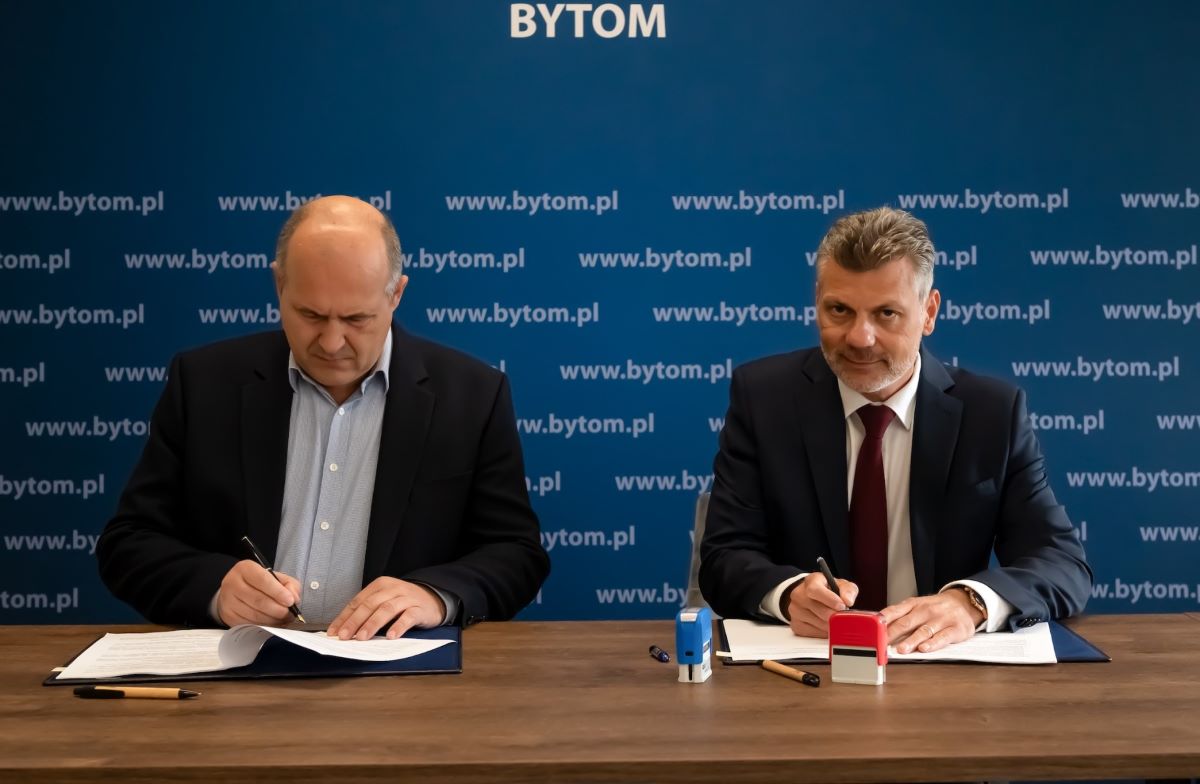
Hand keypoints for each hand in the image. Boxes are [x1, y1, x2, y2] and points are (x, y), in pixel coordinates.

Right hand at [216, 560, 300, 626]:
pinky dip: (264, 626)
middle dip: (278, 609)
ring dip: (273, 620)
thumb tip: (294, 598)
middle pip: (258, 600)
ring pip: (254, 615)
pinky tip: (272, 624)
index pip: (262, 580)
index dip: (278, 592)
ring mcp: (228, 600)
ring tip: (283, 619)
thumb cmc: (260, 583)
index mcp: (245, 569)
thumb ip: (289, 584)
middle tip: (290, 614)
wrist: (237, 591)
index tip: (290, 601)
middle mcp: (232, 583)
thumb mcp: (276, 577)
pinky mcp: (228, 616)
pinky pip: (249, 624)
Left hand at [326, 578, 445, 640]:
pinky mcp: (419, 609)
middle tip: (345, 636)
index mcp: (380, 585)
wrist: (433, 598)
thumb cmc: (403, 603)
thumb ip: (368, 611)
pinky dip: (398, 626)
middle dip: (355, 621)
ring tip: (362, 638)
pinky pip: (408, 617)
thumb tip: (346, 630)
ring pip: (386, 609)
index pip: (358, 601)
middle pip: (370, 604)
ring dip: (372, 624)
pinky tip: (391, 636)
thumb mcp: (384, 601)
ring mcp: (406, 598)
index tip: (334, 631)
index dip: (344, 617)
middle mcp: (392, 589)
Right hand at [784, 572, 859, 637]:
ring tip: (836, 620)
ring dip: (831, 625)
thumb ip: (848, 590)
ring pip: (818, 624)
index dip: (830, 599)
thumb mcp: (840, 584)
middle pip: (818, 610)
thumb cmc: (827, 590)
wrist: (809, 597)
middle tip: (844, 617)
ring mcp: (795, 611)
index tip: (842, 606)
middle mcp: (799, 595)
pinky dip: (824, 632)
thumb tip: (848, 601)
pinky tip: (827, 625)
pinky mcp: (796, 625)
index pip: (815, 590)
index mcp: (810, 582)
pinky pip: (814, 633)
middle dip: (835, 615)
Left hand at [878, 590, 982, 653]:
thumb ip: (899, 615)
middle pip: (906, 623)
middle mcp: (926, 610)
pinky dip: (933, 644)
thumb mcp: (916, 606)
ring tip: (901, 650)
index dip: (882, 622)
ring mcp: (941, 619)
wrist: (964, 602)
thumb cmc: (935, 608)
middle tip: (882, 643)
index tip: (871, 631)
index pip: (894, 612)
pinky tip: (924, 649)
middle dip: (893, 634)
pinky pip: (942, 637)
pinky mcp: (955, 629)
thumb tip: (878, 627)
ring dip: (911, 641)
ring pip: (923, 631)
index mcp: (913, 604)